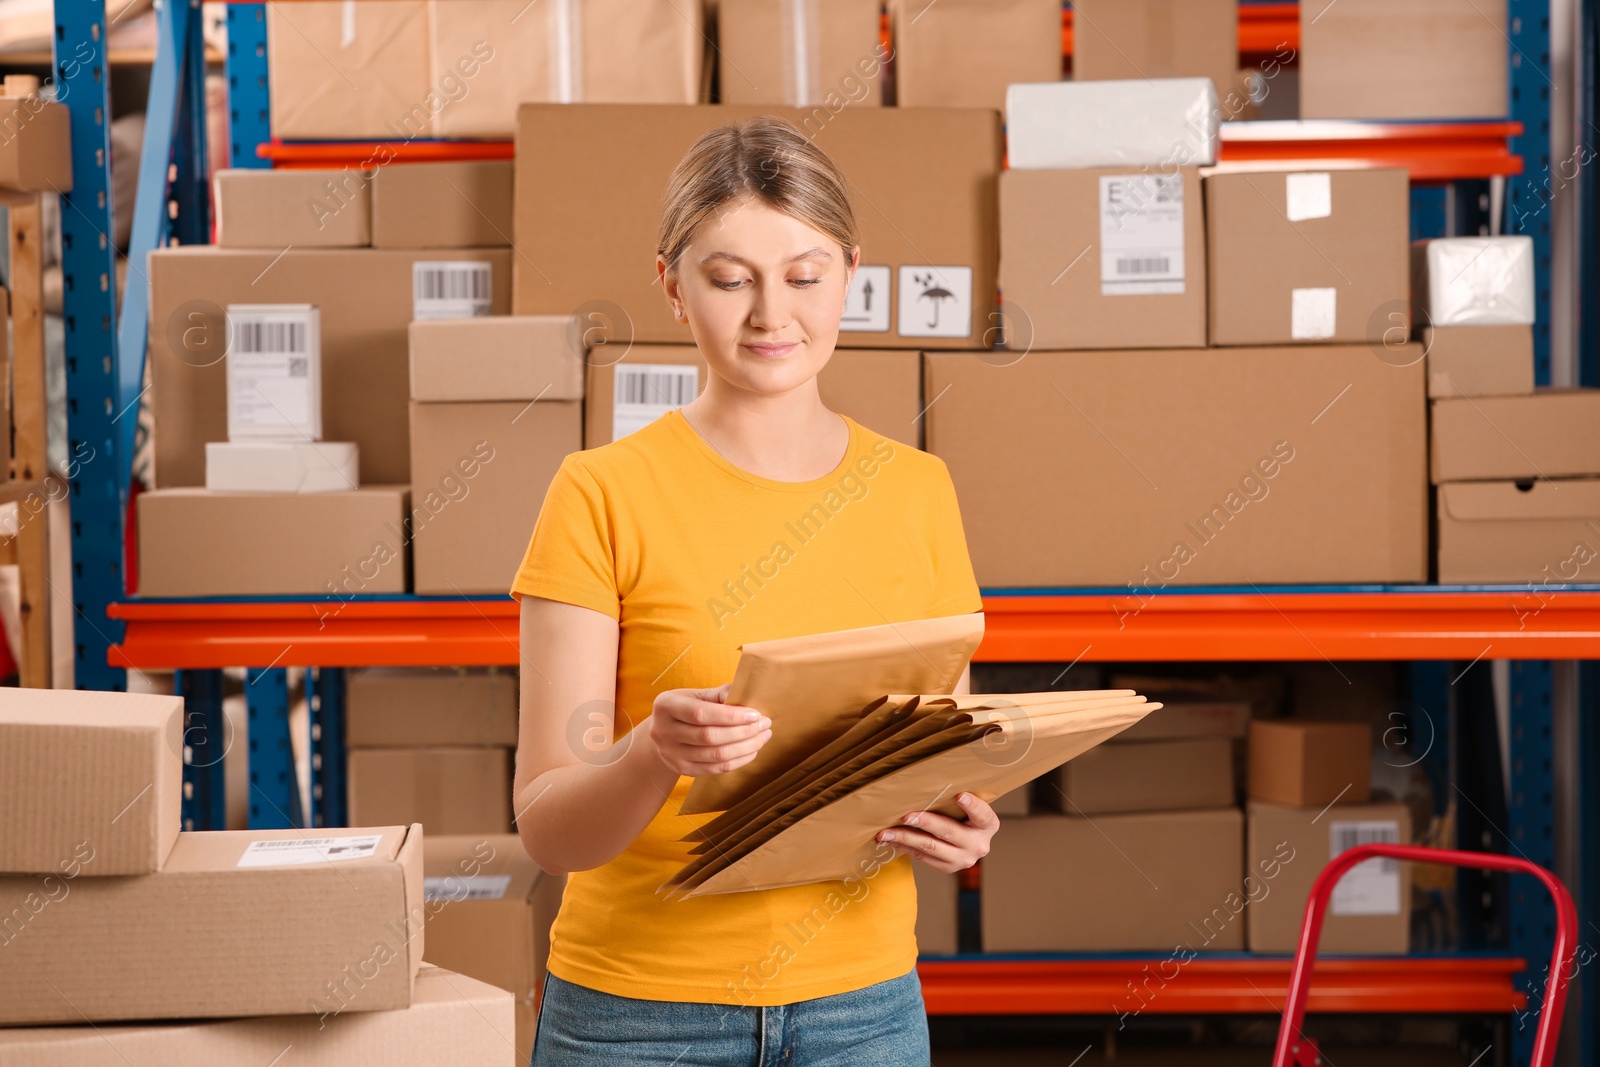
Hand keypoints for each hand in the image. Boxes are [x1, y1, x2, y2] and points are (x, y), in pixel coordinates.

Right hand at [648, 682, 771, 776]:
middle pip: (709, 737)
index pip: (700, 714)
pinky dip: (737, 761)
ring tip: (763, 737)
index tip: (755, 714)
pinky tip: (751, 751)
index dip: (730, 716)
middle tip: (765, 724)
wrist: (664, 732)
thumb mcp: (696, 695)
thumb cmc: (686, 708)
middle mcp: (663, 731)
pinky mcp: (681, 769)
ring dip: (745, 747)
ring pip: (715, 755)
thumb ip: (719, 695)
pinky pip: (715, 769)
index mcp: (666, 705)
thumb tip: (746, 693)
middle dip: (743, 732)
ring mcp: (670, 753)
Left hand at [876, 793, 997, 872]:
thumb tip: (920, 782)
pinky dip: (904, 846)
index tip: (960, 795)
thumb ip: (954, 798)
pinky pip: (922, 856)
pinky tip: (889, 839)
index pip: (983, 814)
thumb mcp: (966, 807)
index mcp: (988, 825)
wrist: (966, 842)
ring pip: (930, 847)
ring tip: (885, 832)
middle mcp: (979, 845)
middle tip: (906, 815)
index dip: (972, 805)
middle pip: (949, 831)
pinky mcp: (948, 868)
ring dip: (905, 837)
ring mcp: (963, 859)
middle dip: (925, 822)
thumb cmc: (962, 814)